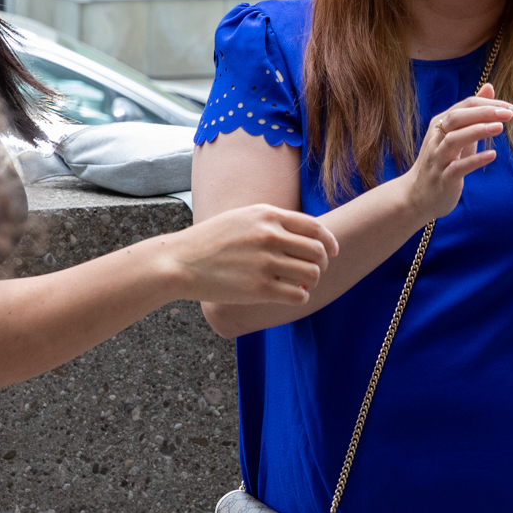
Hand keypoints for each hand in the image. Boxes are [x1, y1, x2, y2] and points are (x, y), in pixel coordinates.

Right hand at [167, 203, 337, 305]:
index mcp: (267, 215)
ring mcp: (265, 262)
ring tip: (302, 284)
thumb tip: (304, 234)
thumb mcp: (242, 218)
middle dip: (322, 264)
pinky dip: (301, 297)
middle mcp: (270, 236)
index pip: (314, 227)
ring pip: (311, 274)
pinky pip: (298, 294)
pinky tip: (293, 296)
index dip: (329, 241)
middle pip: (318, 252)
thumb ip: (271, 221)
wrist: (179, 262)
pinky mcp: (258, 288)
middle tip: (314, 271)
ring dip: (311, 282)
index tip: (333, 251)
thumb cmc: (210, 241)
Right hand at [398, 85, 512, 220]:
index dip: (492, 105)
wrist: (418, 196)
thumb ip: (473, 113)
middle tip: (510, 114)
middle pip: (458, 117)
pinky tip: (492, 156)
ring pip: (454, 139)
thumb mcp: (457, 134)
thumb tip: (489, 87)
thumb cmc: (442, 162)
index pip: (467, 106)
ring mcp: (438, 158)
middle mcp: (437, 138)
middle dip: (485, 113)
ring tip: (500, 128)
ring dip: (477, 131)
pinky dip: (474, 160)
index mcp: (441, 124)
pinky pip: (457, 167)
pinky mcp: (443, 178)